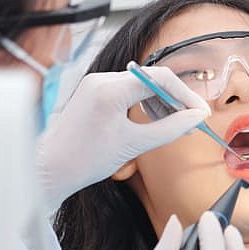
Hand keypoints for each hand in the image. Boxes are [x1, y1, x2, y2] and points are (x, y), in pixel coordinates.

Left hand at [35, 66, 209, 211]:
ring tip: (176, 125)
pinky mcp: (93, 93)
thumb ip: (170, 128)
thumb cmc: (84, 160)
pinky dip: (145, 104)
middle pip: (152, 79)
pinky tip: (155, 121)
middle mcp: (102, 79)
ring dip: (162, 102)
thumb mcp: (134, 145)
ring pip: (141, 85)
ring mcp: (96, 84)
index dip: (186, 95)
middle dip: (175, 100)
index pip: (161, 79)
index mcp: (110, 88)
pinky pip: (127, 91)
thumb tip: (197, 118)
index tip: (201, 112)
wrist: (47, 171)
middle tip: (192, 121)